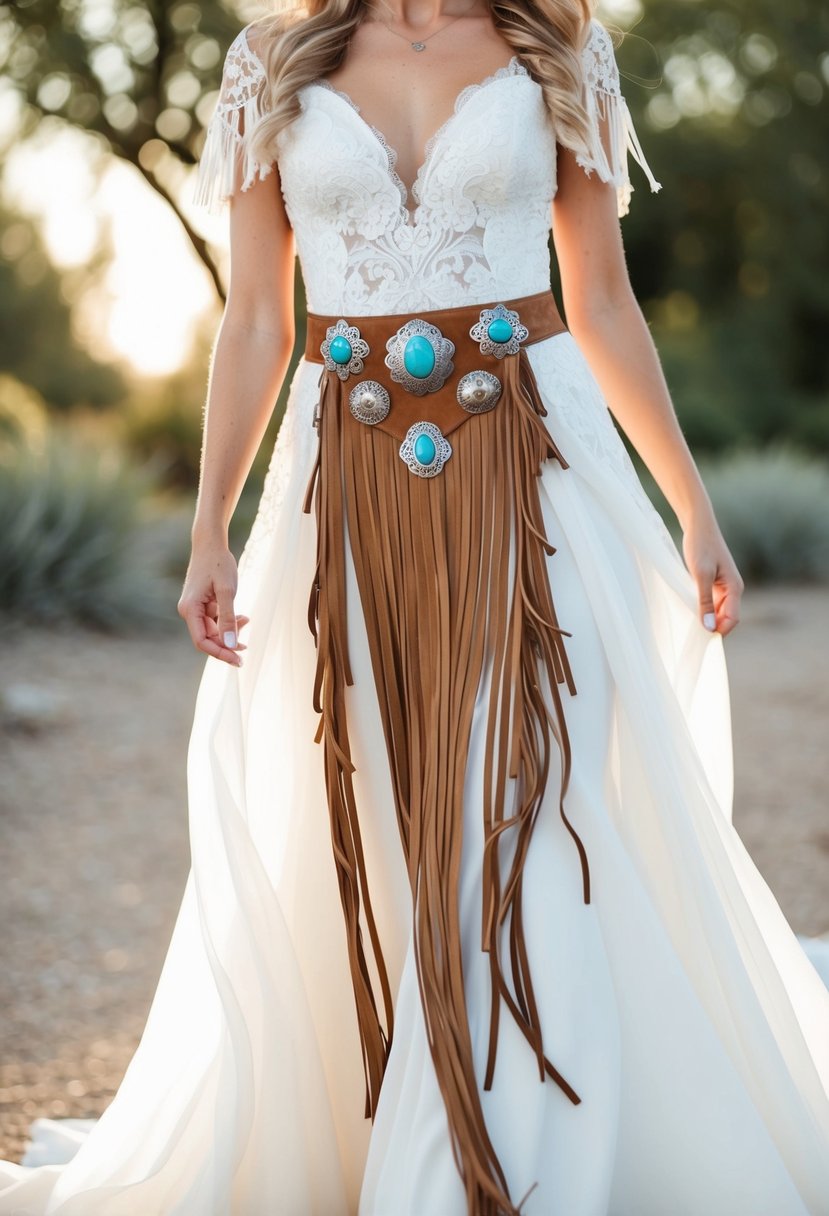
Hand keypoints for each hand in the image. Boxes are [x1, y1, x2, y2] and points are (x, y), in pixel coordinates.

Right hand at [177, 541, 248, 665]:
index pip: (202, 642)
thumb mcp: (227, 591)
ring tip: (247, 622)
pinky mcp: (202, 603)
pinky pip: (215, 619)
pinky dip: (229, 621)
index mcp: (190, 610)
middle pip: (207, 638)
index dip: (220, 653)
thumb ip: (228, 618)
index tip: (238, 660)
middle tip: (247, 651)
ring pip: (213, 630)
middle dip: (227, 645)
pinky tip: (243, 617)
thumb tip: (231, 645)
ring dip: (230, 631)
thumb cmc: (218, 563)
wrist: (210, 543)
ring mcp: (195, 607)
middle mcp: (189, 611)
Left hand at [681, 516, 743, 636]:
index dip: (719, 631)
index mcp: (735, 588)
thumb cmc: (700, 546)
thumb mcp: (700, 575)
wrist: (698, 525)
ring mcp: (724, 587)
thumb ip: (705, 601)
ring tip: (689, 624)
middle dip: (712, 627)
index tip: (701, 639)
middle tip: (692, 635)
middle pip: (726, 618)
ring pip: (718, 611)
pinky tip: (689, 611)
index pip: (732, 619)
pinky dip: (702, 609)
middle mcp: (733, 589)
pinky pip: (711, 603)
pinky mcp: (715, 583)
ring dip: (706, 619)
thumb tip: (708, 626)